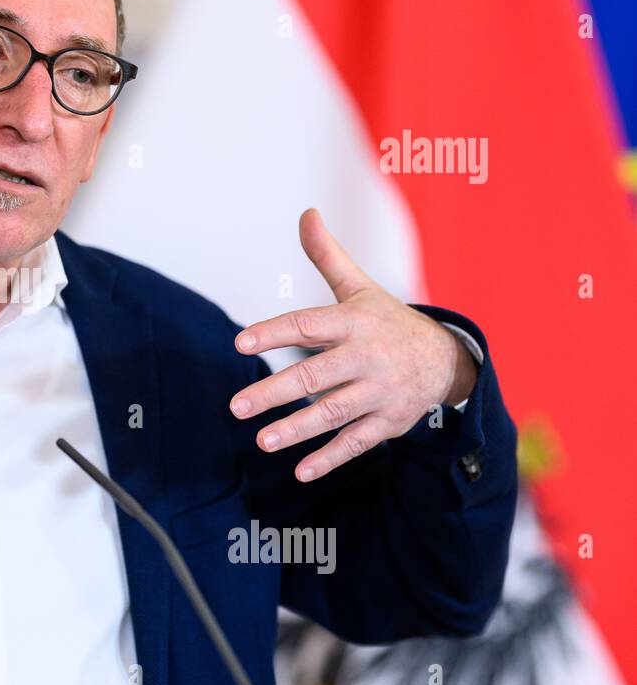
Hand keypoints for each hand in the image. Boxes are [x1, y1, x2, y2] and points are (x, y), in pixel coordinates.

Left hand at [228, 208, 475, 481]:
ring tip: (261, 441)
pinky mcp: (389, 422)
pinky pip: (358, 442)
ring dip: (297, 429)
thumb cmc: (387, 321)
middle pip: (315, 376)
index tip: (240, 343)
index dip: (274, 332)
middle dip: (275, 392)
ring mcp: (380, 392)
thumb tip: (306, 213)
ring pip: (334, 413)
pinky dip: (331, 458)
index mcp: (354, 322)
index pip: (308, 325)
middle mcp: (367, 357)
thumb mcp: (361, 287)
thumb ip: (327, 256)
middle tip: (236, 406)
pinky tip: (301, 470)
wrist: (447, 360)